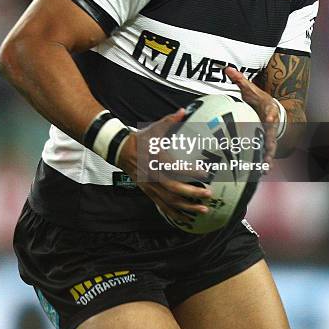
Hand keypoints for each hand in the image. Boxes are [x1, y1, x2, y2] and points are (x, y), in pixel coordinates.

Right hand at [117, 109, 211, 223]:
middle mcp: (152, 174)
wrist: (120, 151)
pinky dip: (174, 213)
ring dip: (186, 207)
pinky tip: (186, 217)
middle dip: (192, 193)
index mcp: (155, 158)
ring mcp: (149, 185)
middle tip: (208, 194)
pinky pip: (162, 205)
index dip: (190, 172)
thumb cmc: (140, 140)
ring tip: (203, 209)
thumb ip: (170, 121)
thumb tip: (183, 111)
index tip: (205, 173)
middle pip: (173, 189)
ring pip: (168, 201)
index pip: (174, 168)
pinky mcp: (148, 192)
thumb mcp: (154, 129)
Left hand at [224, 67, 279, 165]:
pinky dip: (261, 164)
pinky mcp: (265, 144)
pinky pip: (263, 155)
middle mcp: (271, 127)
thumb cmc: (260, 101)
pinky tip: (257, 174)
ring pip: (269, 150)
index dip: (270, 117)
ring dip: (267, 160)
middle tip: (266, 154)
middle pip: (272, 137)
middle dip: (269, 146)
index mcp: (269, 112)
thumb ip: (240, 81)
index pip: (271, 115)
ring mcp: (270, 137)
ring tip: (263, 170)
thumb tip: (227, 68)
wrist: (274, 110)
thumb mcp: (252, 90)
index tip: (270, 119)